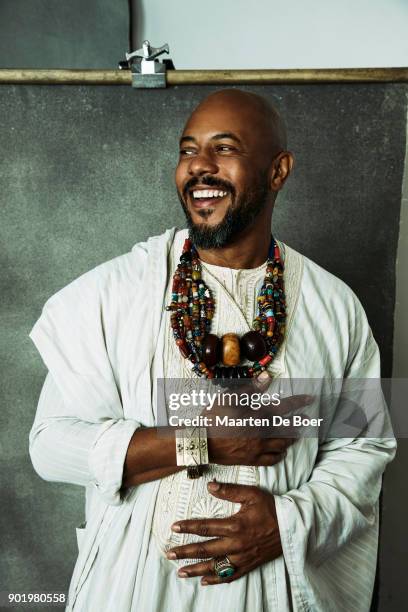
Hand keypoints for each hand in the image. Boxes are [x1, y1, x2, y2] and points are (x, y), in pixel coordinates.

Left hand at [166, 481, 281, 584]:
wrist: (291, 527)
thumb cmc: (270, 508)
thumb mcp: (251, 494)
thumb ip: (230, 490)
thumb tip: (210, 485)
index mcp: (235, 526)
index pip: (206, 527)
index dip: (188, 527)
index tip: (174, 527)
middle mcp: (236, 544)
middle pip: (205, 550)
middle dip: (186, 552)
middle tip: (170, 554)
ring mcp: (242, 557)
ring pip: (215, 567)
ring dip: (196, 570)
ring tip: (181, 572)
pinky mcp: (249, 564)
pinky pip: (230, 576)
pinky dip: (216, 580)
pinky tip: (205, 581)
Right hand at [206, 372, 311, 465]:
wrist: (200, 442)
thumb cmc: (213, 417)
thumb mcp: (229, 398)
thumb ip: (250, 388)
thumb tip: (267, 376)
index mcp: (258, 416)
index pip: (284, 407)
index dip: (298, 402)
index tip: (310, 399)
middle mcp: (261, 433)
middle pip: (287, 428)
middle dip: (299, 423)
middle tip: (306, 419)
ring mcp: (257, 448)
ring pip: (281, 444)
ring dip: (292, 438)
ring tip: (297, 434)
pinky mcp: (251, 460)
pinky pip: (271, 459)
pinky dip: (279, 455)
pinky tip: (281, 452)